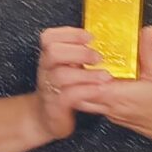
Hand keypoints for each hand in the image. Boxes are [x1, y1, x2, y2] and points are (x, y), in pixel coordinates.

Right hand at [32, 26, 110, 144]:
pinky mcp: (56, 106)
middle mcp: (47, 70)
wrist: (46, 117)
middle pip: (53, 52)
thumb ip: (78, 53)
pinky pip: (68, 96)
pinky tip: (99, 89)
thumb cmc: (62, 89)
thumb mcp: (66, 67)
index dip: (70, 34)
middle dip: (79, 52)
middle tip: (98, 57)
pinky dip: (86, 91)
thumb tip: (104, 40)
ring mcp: (50, 88)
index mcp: (50, 57)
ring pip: (61, 75)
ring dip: (87, 74)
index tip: (89, 37)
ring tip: (105, 76)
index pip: (50, 37)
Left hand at [69, 27, 151, 149]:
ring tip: (84, 67)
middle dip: (73, 79)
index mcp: (119, 97)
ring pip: (85, 102)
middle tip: (75, 59)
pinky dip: (91, 92)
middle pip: (79, 96)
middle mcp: (112, 108)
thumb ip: (148, 52)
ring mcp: (113, 114)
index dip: (78, 72)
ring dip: (81, 87)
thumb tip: (146, 31)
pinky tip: (98, 79)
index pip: (86, 87)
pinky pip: (96, 104)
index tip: (77, 56)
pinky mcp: (117, 116)